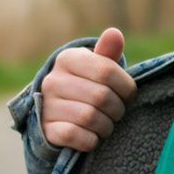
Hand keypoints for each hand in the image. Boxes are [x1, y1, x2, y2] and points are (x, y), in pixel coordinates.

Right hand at [38, 27, 136, 151]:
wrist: (55, 111)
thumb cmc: (85, 85)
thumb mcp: (95, 67)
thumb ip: (107, 52)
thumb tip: (114, 33)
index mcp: (67, 59)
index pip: (107, 71)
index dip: (126, 87)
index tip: (128, 96)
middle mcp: (52, 80)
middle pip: (101, 97)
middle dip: (117, 110)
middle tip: (117, 113)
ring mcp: (46, 105)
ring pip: (89, 118)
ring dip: (106, 127)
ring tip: (106, 125)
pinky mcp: (45, 129)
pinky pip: (76, 136)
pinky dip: (91, 140)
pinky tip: (92, 136)